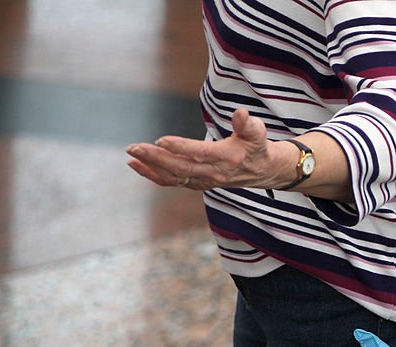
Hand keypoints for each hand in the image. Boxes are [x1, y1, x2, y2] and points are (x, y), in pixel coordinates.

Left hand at [125, 108, 282, 190]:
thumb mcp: (257, 132)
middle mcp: (214, 173)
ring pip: (174, 177)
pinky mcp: (198, 183)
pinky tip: (137, 165)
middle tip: (134, 147)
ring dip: (151, 167)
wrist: (264, 171)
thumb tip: (241, 113)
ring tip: (131, 156)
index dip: (180, 147)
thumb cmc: (257, 147)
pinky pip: (173, 181)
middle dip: (156, 158)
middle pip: (181, 168)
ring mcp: (205, 181)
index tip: (160, 140)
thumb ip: (247, 124)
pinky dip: (154, 175)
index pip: (199, 154)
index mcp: (227, 159)